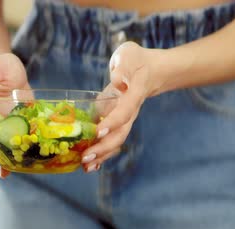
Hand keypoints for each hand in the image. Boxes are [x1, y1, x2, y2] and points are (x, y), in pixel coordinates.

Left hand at [82, 42, 162, 171]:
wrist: (149, 71)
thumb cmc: (135, 61)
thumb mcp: (129, 55)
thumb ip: (123, 68)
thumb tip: (118, 81)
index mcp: (133, 94)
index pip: (125, 111)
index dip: (112, 122)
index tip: (98, 131)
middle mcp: (130, 111)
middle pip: (120, 134)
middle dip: (103, 147)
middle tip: (85, 157)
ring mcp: (125, 119)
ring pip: (116, 141)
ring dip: (101, 155)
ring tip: (85, 166)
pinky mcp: (118, 123)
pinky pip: (111, 140)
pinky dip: (101, 153)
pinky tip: (88, 164)